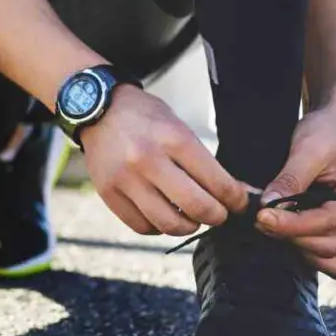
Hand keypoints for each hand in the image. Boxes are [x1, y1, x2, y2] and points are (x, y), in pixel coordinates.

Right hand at [81, 85, 247, 235]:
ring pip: (168, 224)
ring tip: (190, 217)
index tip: (238, 203)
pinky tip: (163, 215)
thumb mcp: (178, 127)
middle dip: (217, 216)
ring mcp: (125, 179)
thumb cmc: (145, 118)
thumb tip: (235, 194)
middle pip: (196, 207)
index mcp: (173, 138)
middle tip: (218, 214)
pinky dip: (158, 227)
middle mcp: (148, 160)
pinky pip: (141, 226)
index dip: (236, 200)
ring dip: (188, 226)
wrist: (96, 108)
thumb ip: (202, 162)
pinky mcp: (108, 193)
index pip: (218, 182)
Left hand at [255, 107, 335, 278]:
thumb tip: (267, 206)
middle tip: (258, 219)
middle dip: (290, 237)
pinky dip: (304, 251)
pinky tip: (282, 231)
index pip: (326, 224)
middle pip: (326, 247)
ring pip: (327, 259)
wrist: (334, 126)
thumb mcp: (307, 148)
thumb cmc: (325, 133)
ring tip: (270, 224)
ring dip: (296, 247)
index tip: (261, 216)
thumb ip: (290, 179)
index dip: (291, 225)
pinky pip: (327, 258)